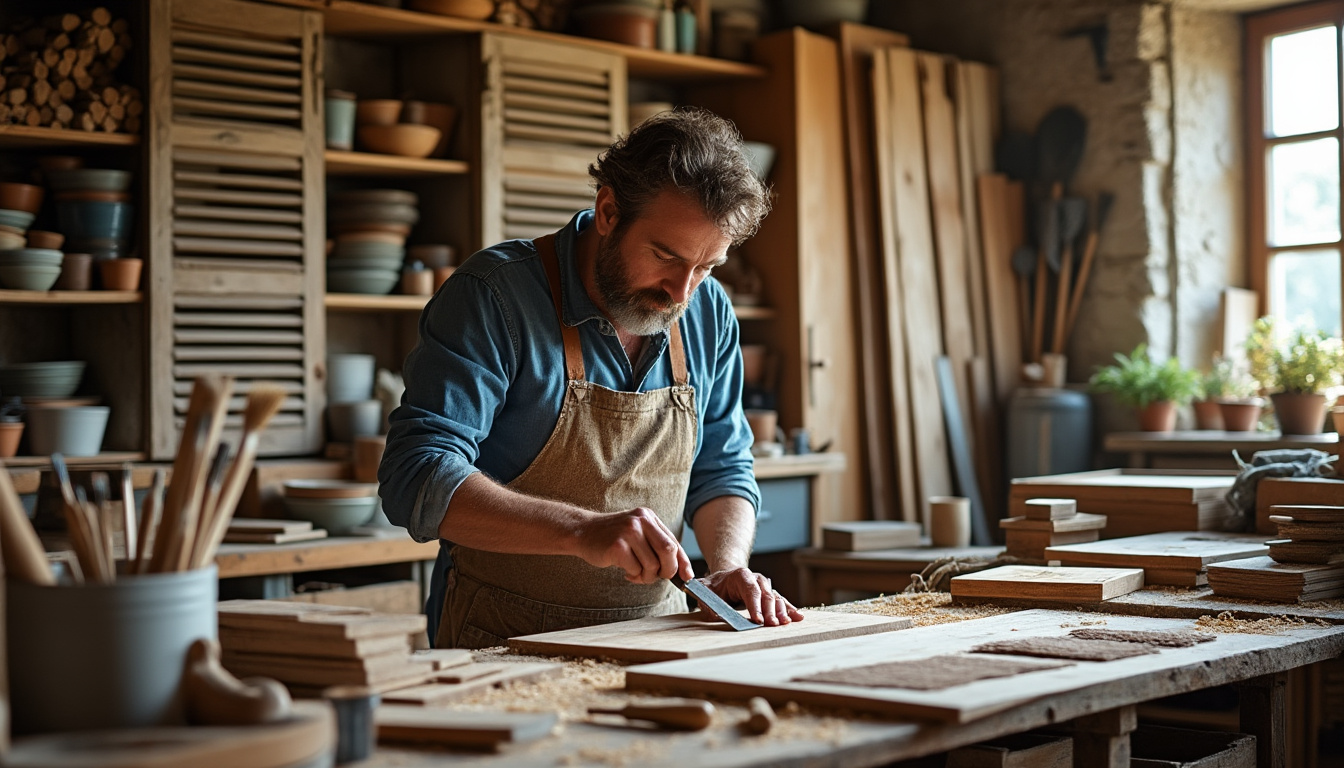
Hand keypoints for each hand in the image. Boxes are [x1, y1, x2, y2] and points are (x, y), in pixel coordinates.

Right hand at [576, 507, 692, 583]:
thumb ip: (656, 546)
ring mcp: (628, 531)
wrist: (583, 532)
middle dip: (667, 570)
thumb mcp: (638, 534)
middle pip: (667, 551)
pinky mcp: (617, 545)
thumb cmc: (613, 538)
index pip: (673, 542)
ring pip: (652, 564)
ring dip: (646, 576)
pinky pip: (635, 569)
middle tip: (658, 576)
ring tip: (636, 573)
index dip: (683, 562)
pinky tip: (625, 571)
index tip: (686, 577)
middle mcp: (641, 520)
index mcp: (649, 517)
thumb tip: (682, 571)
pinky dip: (633, 575)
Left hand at [701, 568, 803, 625]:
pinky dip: (789, 609)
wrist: (724, 578)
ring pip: (775, 598)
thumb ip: (706, 601)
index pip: (750, 590)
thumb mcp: (703, 590)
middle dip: (770, 611)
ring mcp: (765, 587)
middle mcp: (757, 579)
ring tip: (785, 623)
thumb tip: (715, 616)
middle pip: (766, 595)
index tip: (758, 620)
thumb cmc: (714, 586)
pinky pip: (781, 602)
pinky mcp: (769, 595)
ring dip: (781, 611)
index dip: (755, 605)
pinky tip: (797, 617)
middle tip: (771, 625)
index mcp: (741, 576)